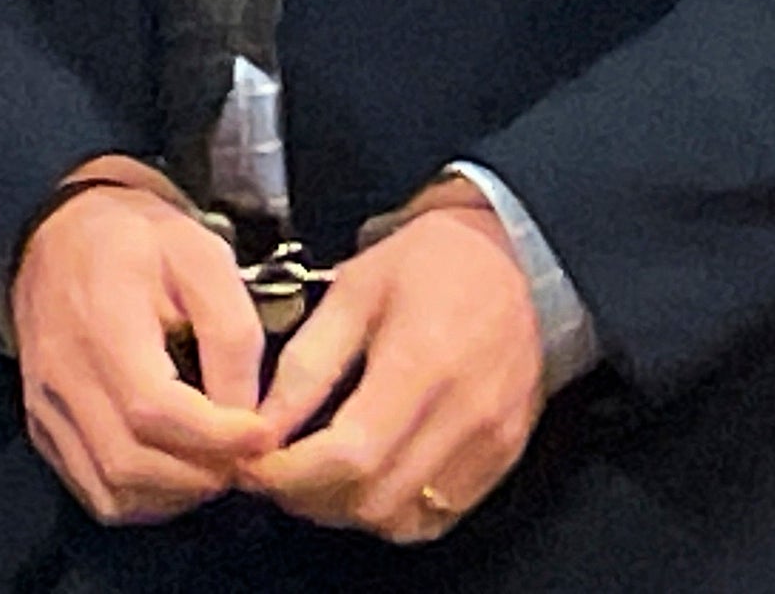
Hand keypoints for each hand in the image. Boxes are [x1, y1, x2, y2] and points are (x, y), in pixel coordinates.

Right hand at [8, 161, 275, 523]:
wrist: (66, 235)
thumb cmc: (142, 240)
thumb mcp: (203, 258)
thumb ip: (230, 332)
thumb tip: (247, 413)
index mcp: (101, 324)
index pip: (151, 408)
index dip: (214, 436)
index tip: (264, 435)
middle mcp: (63, 378)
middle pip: (130, 463)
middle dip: (201, 474)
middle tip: (248, 456)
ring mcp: (47, 411)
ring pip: (111, 491)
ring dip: (176, 495)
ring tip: (219, 464)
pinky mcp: (45, 429)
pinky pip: (94, 490)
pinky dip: (144, 499)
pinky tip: (180, 471)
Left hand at [240, 182, 545, 542]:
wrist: (521, 255)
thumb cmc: (434, 261)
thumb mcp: (355, 288)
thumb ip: (307, 364)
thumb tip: (261, 430)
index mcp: (422, 361)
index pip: (346, 457)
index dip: (287, 475)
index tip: (254, 463)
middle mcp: (464, 411)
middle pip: (370, 499)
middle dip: (308, 495)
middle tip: (281, 466)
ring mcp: (491, 440)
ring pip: (400, 519)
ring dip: (348, 509)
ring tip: (322, 472)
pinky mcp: (504, 455)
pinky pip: (437, 516)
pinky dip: (392, 511)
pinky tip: (372, 476)